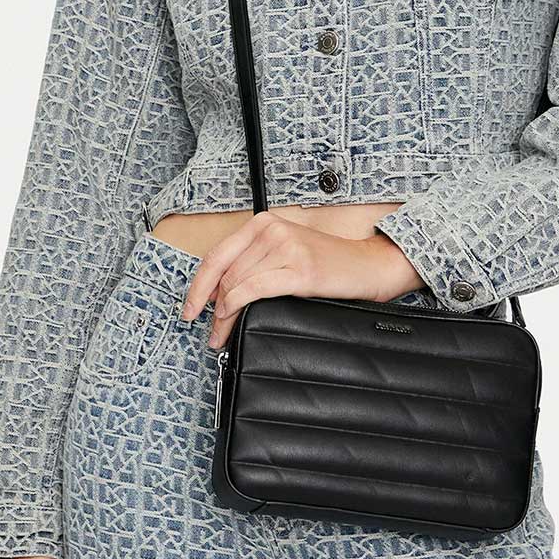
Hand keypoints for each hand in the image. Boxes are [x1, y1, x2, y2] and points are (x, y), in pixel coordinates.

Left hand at [180, 212, 424, 348]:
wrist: (367, 265)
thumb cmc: (328, 263)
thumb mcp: (285, 252)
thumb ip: (256, 262)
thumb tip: (221, 295)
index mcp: (263, 223)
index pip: (217, 256)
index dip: (198, 285)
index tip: (190, 308)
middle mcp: (271, 230)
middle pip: (224, 273)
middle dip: (210, 308)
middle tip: (210, 333)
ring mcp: (285, 247)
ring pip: (235, 284)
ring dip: (223, 315)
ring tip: (221, 335)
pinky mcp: (298, 269)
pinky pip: (253, 289)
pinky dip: (236, 306)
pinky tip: (232, 319)